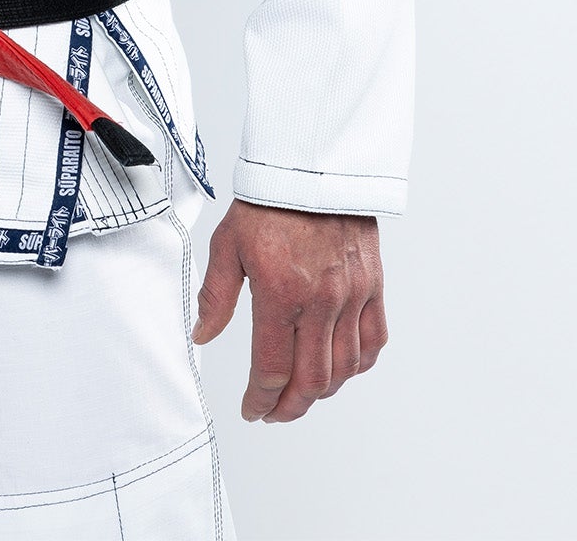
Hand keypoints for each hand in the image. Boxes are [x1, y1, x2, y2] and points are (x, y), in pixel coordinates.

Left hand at [190, 198, 387, 421]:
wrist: (312, 164)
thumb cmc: (269, 200)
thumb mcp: (227, 243)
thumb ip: (216, 295)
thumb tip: (202, 335)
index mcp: (279, 293)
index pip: (272, 369)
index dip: (260, 399)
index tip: (252, 408)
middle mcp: (319, 301)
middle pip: (311, 381)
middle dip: (290, 407)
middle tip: (275, 412)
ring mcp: (351, 295)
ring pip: (345, 369)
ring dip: (323, 392)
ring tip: (303, 394)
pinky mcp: (372, 285)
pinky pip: (374, 341)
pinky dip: (358, 365)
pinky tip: (341, 368)